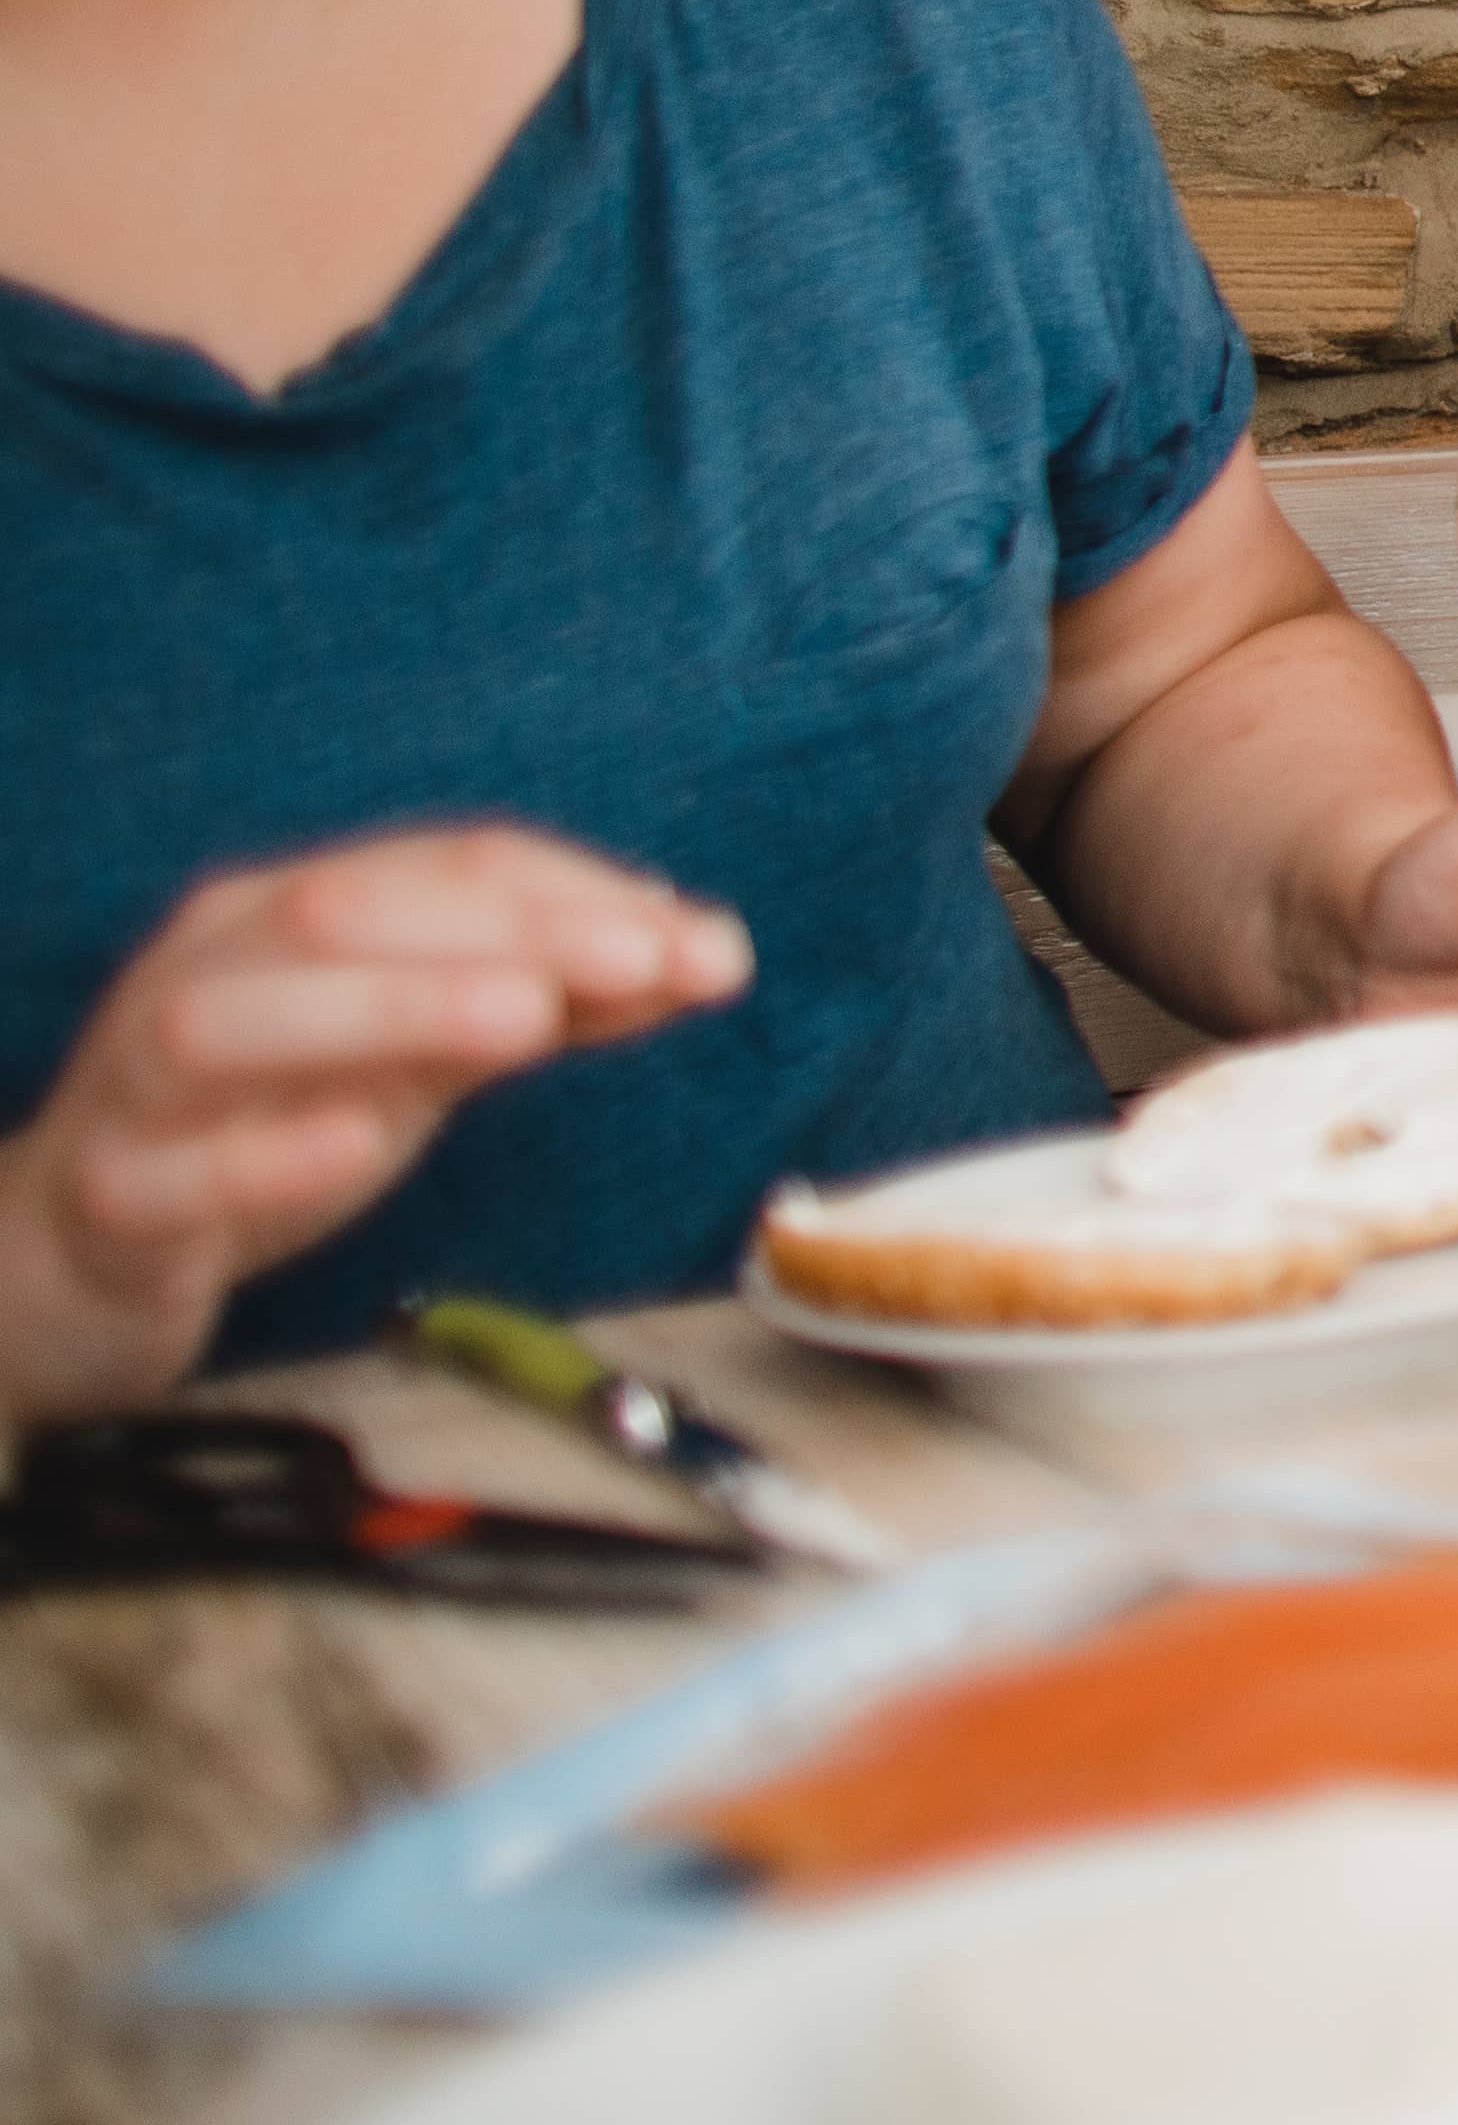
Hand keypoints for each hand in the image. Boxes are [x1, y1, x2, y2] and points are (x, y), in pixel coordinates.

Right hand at [0, 827, 748, 1422]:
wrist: (84, 1258)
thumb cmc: (267, 1126)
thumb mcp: (421, 1055)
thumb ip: (551, 1002)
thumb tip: (706, 949)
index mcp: (281, 917)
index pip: (439, 866)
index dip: (576, 890)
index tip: (703, 938)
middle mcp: (202, 973)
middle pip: (339, 915)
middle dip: (506, 928)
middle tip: (645, 960)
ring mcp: (137, 1087)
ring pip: (231, 1022)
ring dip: (387, 1006)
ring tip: (525, 1022)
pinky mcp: (107, 1200)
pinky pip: (162, 1174)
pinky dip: (259, 1155)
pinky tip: (355, 1143)